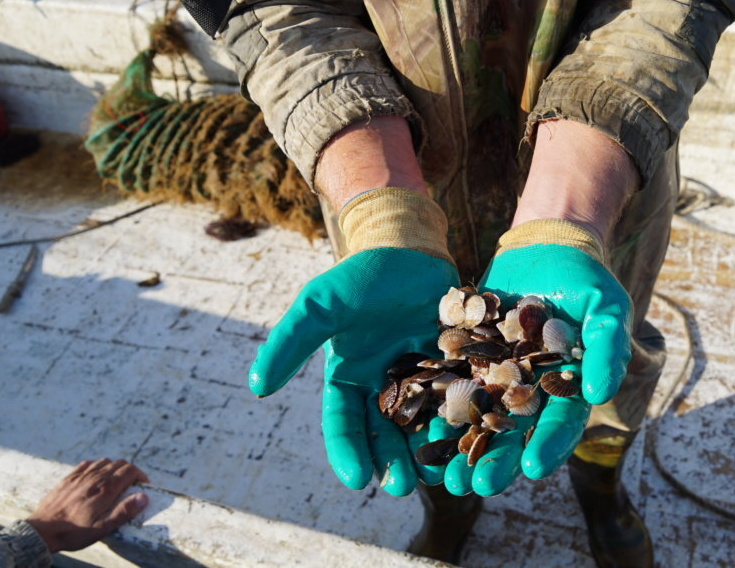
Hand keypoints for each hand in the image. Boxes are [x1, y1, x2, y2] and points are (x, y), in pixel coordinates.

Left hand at [25, 459, 148, 552]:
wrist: (42, 531)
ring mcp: (80, 476)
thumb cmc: (73, 532)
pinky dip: (97, 466)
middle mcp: (94, 478)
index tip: (143, 484)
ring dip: (114, 467)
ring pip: (104, 461)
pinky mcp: (69, 478)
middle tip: (132, 483)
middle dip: (130, 471)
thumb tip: (143, 497)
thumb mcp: (102, 528)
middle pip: (119, 464)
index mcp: (105, 489)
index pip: (129, 471)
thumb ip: (124, 512)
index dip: (140, 475)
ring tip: (115, 480)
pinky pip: (88, 464)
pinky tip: (96, 475)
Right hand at [250, 243, 458, 495]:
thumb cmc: (360, 276)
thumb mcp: (320, 304)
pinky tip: (478, 439)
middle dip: (394, 462)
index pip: (344, 425)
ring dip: (433, 451)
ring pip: (427, 424)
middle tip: (403, 487)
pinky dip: (469, 420)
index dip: (348, 453)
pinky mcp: (458, 367)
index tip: (357, 481)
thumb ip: (290, 342)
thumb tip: (256, 387)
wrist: (411, 248)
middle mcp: (386, 387)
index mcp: (350, 380)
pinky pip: (463, 398)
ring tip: (443, 476)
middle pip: (388, 434)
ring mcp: (425, 379)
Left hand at [444, 119, 635, 495]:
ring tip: (443, 478)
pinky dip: (435, 410)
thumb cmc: (585, 281)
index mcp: (567, 389)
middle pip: (513, 432)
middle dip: (496, 460)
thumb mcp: (605, 307)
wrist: (544, 251)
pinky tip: (416, 433)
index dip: (549, 445)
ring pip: (477, 420)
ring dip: (460, 450)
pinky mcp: (466, 359)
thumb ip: (607, 347)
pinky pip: (448, 387)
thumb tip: (600, 392)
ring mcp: (496, 378)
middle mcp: (529, 392)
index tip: (535, 469)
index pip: (559, 423)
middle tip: (476, 485)